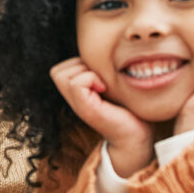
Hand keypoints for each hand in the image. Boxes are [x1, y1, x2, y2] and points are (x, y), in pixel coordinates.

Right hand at [51, 57, 154, 177]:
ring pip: (62, 75)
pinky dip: (90, 79)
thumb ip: (100, 73)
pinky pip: (76, 83)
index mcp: (77, 94)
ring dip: (84, 72)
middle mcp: (74, 100)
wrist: (136, 138)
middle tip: (100, 78)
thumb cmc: (130, 111)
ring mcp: (77, 105)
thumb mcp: (112, 86)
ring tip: (101, 83)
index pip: (61, 69)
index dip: (78, 64)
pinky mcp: (85, 109)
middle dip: (79, 66)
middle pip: (57, 71)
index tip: (99, 76)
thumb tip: (100, 53)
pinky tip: (104, 89)